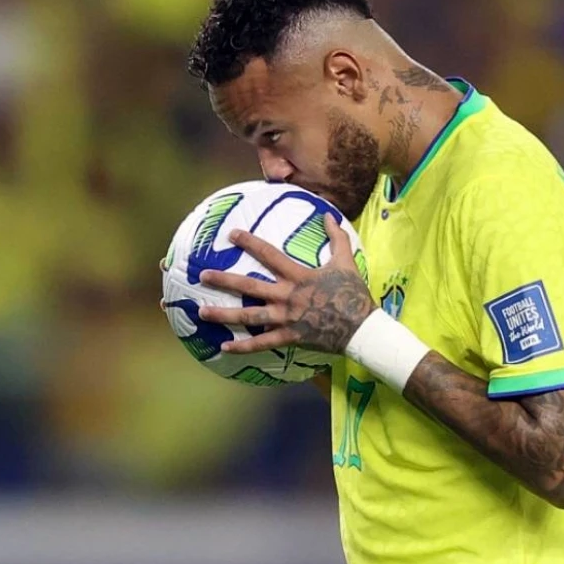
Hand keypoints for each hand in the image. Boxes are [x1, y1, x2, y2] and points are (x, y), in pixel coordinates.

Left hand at [198, 215, 375, 353]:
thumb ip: (336, 238)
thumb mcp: (346, 261)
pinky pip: (262, 344)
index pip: (269, 254)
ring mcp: (286, 318)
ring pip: (249, 316)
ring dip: (224, 315)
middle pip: (249, 286)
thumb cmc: (353, 294)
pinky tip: (224, 347)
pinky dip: (243, 346)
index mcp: (298, 276)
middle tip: (202, 276)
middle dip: (224, 280)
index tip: (231, 234)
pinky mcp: (289, 337)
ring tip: (201, 313)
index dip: (250, 242)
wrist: (362, 328)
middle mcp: (287, 296)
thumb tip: (328, 215)